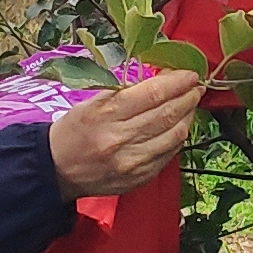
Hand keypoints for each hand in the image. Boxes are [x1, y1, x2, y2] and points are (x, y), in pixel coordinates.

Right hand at [48, 68, 203, 196]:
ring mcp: (132, 162)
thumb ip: (125, 92)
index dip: (176, 82)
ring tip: (190, 104)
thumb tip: (160, 79)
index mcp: (105, 114)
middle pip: (166, 114)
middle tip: (196, 86)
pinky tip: (178, 127)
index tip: (189, 74)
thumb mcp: (91, 103)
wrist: (56, 170)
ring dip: (187, 117)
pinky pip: (168, 155)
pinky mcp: (139, 178)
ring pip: (173, 136)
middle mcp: (120, 139)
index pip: (151, 94)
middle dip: (187, 97)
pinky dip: (177, 138)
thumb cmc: (73, 131)